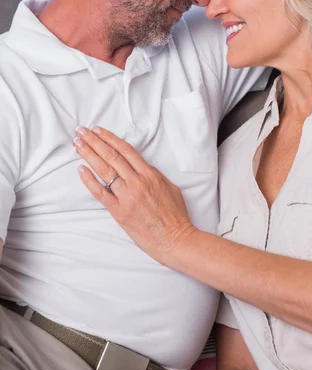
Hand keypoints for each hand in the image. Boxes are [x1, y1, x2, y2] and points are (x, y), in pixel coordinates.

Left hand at [73, 126, 196, 263]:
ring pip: (105, 171)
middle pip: (112, 156)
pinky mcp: (120, 212)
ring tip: (77, 144)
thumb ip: (154, 174)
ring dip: (89, 155)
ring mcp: (127, 197)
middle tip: (81, 131)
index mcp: (150, 174)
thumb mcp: (169, 187)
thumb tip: (141, 167)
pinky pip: (101, 193)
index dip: (110, 138)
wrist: (175, 239)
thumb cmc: (176, 215)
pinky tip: (81, 169)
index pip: (126, 150)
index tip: (98, 130)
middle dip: (95, 141)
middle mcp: (137, 182)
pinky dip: (89, 181)